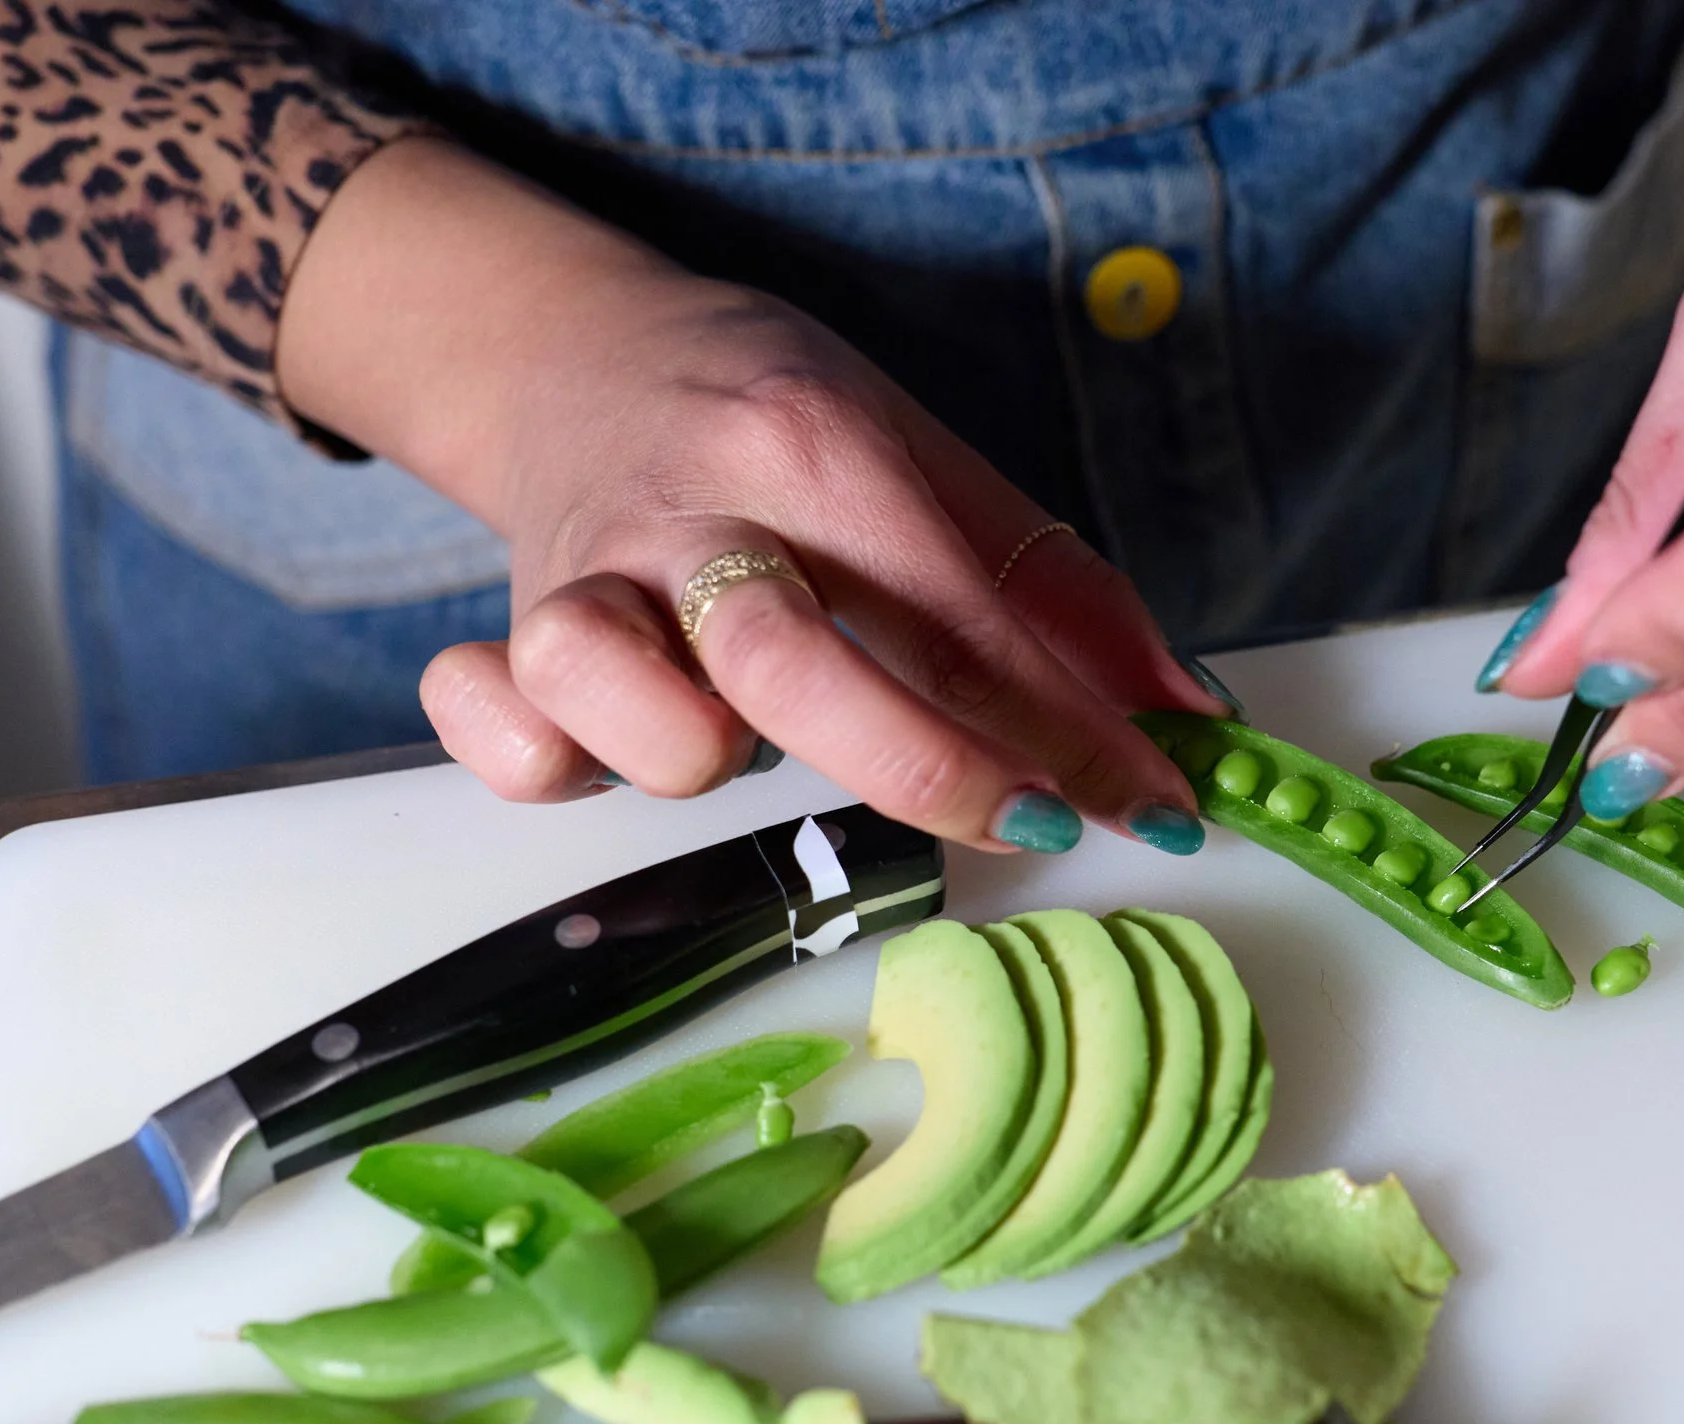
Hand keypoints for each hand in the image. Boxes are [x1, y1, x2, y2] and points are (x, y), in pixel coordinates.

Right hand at [281, 140, 1217, 853]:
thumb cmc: (775, 418)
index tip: (1153, 803)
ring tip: (736, 735)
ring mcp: (588, 580)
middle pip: (790, 666)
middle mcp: (696, 516)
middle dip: (925, 767)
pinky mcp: (508, 639)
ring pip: (614, 696)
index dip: (1069, 727)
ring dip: (691, 752)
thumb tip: (1188, 715)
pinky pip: (495, 728)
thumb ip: (1053, 587)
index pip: (960, 614)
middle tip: (1027, 817)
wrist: (574, 346)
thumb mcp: (925, 456)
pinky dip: (532, 756)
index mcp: (815, 449)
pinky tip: (594, 746)